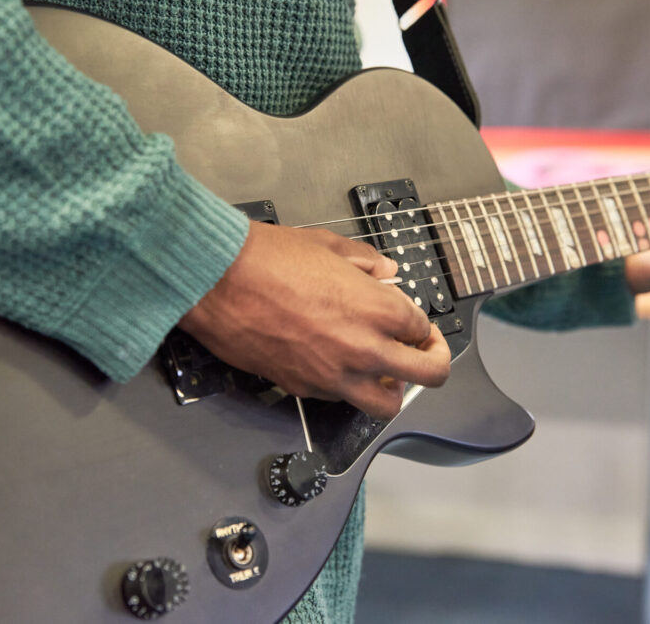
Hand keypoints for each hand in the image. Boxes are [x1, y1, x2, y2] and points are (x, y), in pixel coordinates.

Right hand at [178, 221, 450, 418]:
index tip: (416, 321)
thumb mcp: (327, 245)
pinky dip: (349, 387)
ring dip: (393, 389)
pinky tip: (338, 364)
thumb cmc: (265, 259)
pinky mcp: (304, 389)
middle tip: (426, 354)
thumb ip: (365, 262)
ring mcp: (335, 376)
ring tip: (385, 371)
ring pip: (386, 404)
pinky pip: (342, 399)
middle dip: (433, 363)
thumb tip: (384, 271)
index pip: (423, 328)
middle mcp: (365, 349)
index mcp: (378, 309)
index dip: (423, 324)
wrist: (216, 282)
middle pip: (425, 375)